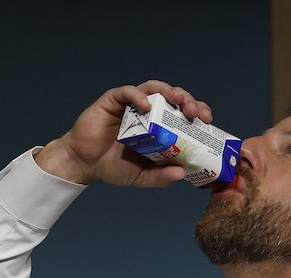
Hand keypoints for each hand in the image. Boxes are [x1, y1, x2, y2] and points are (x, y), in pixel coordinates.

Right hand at [35, 80, 213, 186]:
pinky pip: (128, 92)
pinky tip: (146, 104)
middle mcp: (149, 112)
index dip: (198, 112)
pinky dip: (139, 95)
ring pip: (155, 88)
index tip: (207, 120)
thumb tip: (182, 173)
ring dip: (169, 91)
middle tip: (195, 112)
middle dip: (188, 101)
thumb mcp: (140, 176)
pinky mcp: (114, 100)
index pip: (184, 114)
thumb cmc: (112, 167)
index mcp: (159, 127)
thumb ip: (160, 177)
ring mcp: (131, 104)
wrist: (83, 164)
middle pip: (174, 97)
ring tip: (177, 101)